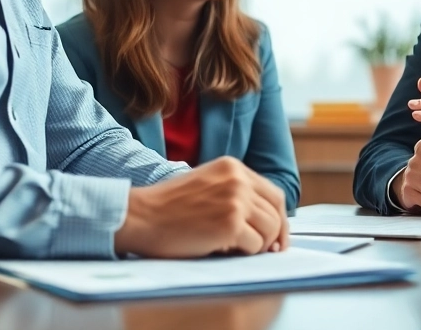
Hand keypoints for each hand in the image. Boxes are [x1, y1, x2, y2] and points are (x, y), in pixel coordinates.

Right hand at [114, 157, 288, 257]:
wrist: (141, 216)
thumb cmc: (168, 208)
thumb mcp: (206, 185)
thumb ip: (234, 193)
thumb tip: (266, 221)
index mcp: (233, 167)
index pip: (273, 193)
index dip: (279, 218)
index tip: (277, 236)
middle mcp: (238, 179)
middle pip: (276, 211)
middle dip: (275, 235)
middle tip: (269, 250)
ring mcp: (235, 200)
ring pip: (270, 229)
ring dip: (259, 245)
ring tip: (237, 249)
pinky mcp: (230, 224)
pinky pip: (255, 245)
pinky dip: (244, 253)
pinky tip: (224, 250)